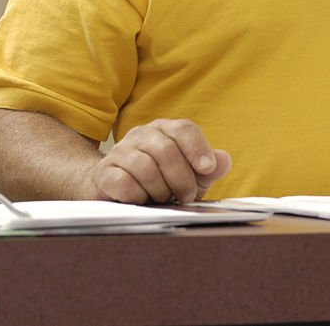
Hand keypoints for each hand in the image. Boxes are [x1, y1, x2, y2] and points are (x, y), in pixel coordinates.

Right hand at [91, 118, 231, 203]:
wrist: (113, 189)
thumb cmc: (159, 181)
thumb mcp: (189, 175)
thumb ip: (208, 169)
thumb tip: (224, 161)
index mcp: (164, 129)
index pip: (184, 129)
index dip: (198, 148)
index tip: (207, 169)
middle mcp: (141, 134)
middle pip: (167, 150)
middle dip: (182, 178)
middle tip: (186, 196)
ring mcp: (120, 151)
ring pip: (146, 168)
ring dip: (160, 190)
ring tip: (163, 199)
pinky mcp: (104, 172)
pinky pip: (125, 184)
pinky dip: (139, 196)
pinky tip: (142, 200)